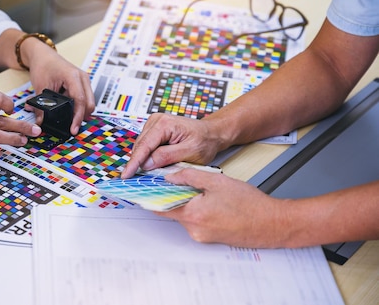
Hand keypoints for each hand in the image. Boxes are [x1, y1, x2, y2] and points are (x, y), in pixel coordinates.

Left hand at [27, 49, 94, 134]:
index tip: (73, 129)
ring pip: (88, 102)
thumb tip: (41, 122)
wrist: (42, 54)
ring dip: (80, 112)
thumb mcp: (40, 86)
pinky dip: (78, 107)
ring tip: (68, 120)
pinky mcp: (81, 84)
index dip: (77, 117)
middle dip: (81, 117)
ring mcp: (83, 81)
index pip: (80, 100)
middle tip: (71, 128)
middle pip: (89, 104)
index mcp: (73, 76)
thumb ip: (41, 106)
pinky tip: (68, 111)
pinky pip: (84, 99)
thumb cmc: (42, 65)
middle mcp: (82, 78)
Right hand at [121, 113, 222, 177]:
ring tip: (144, 172)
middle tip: (133, 179)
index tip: (126, 175)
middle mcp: (156, 121)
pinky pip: (145, 145)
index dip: (134, 162)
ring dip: (142, 160)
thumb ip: (167, 156)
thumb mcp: (190, 152)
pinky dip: (147, 156)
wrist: (211, 133)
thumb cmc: (205, 141)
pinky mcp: (154, 130)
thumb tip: (146, 163)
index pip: (144, 146)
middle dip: (137, 163)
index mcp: (164, 124)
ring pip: (141, 146)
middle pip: (140, 146)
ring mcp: (154, 124)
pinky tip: (151, 164)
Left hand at [159, 168, 287, 247]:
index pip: (159, 207)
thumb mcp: (216, 181)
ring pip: (186, 215)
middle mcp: (194, 229)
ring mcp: (202, 236)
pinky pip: (197, 222)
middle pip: (172, 210)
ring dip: (189, 202)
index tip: (142, 189)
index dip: (150, 196)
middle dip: (174, 196)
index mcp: (192, 215)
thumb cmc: (250, 204)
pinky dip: (199, 210)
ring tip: (207, 192)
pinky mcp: (210, 239)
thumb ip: (189, 176)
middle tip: (181, 182)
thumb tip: (169, 176)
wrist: (273, 224)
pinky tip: (214, 202)